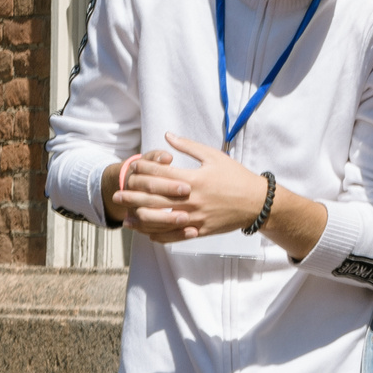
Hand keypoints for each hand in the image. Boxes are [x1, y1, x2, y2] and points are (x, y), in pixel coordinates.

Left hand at [125, 134, 272, 241]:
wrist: (256, 203)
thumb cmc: (235, 176)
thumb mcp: (214, 156)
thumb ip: (188, 146)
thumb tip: (167, 136)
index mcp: (193, 179)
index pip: (160, 174)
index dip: (143, 170)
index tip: (132, 167)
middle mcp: (191, 200)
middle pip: (154, 199)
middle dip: (133, 197)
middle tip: (117, 196)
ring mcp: (195, 218)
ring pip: (161, 222)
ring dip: (141, 221)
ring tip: (126, 219)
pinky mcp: (199, 231)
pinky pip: (175, 236)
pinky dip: (159, 236)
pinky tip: (147, 234)